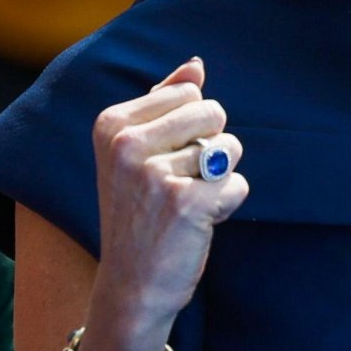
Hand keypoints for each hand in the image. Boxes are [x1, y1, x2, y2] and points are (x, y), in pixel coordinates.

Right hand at [90, 58, 247, 329]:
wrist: (130, 285)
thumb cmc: (141, 215)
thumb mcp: (138, 154)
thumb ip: (166, 103)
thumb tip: (195, 65)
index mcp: (112, 123)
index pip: (190, 93)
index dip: (190, 129)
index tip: (163, 162)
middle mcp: (127, 144)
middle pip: (213, 113)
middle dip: (211, 148)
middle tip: (179, 184)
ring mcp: (154, 173)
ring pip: (229, 150)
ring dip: (219, 180)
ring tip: (185, 206)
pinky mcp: (185, 203)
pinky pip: (238, 183)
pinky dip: (228, 204)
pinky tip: (198, 224)